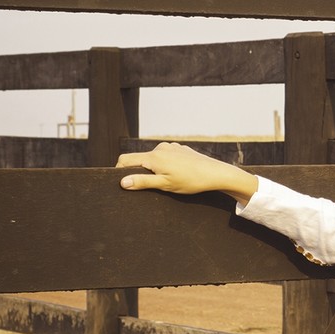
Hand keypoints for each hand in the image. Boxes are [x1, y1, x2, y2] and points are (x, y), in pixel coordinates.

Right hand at [116, 142, 258, 203]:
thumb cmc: (190, 181)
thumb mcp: (164, 185)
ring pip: (153, 158)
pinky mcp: (180, 149)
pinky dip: (165, 165)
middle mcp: (161, 148)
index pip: (125, 159)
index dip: (119, 171)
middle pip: (139, 159)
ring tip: (167, 181)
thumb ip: (142, 182)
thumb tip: (122, 182)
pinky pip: (165, 156)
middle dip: (139, 172)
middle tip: (147, 186)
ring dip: (153, 169)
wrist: (215, 173)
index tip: (122, 183)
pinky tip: (176, 174)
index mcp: (153, 156)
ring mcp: (171, 147)